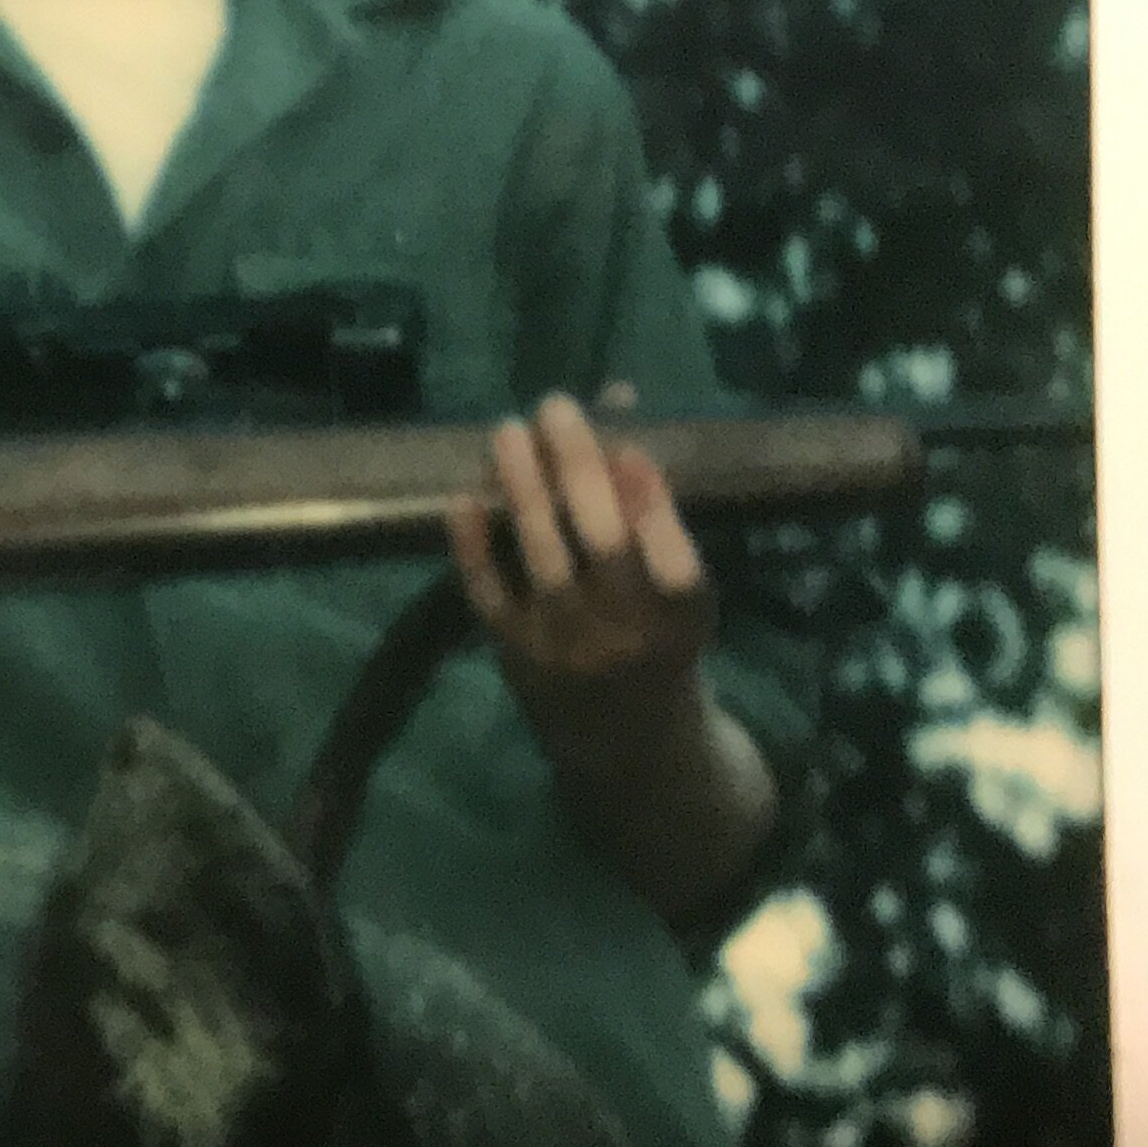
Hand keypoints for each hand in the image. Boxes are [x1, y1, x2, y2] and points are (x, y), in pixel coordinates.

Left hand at [448, 386, 778, 928]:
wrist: (627, 746)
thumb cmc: (657, 641)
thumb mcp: (676, 590)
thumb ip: (649, 507)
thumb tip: (616, 400)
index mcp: (685, 620)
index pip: (674, 562)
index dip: (653, 507)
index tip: (631, 448)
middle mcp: (629, 635)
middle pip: (603, 545)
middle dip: (578, 470)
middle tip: (556, 408)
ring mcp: (568, 646)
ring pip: (542, 558)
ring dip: (522, 489)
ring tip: (508, 431)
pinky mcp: (516, 653)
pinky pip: (490, 593)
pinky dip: (473, 546)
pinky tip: (463, 496)